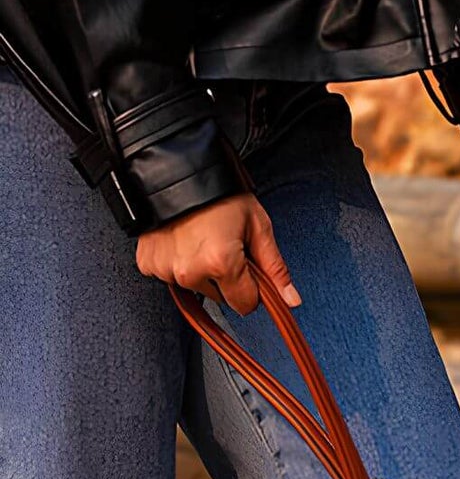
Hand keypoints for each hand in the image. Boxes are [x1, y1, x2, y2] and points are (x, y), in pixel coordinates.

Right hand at [136, 193, 299, 315]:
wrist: (179, 174)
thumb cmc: (221, 196)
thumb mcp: (257, 227)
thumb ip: (274, 267)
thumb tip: (291, 300)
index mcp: (221, 263)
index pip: (245, 305)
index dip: (252, 289)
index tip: (249, 268)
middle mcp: (190, 272)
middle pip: (220, 297)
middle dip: (227, 278)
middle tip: (224, 245)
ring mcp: (165, 269)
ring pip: (195, 287)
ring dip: (201, 271)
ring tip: (201, 240)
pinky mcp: (148, 265)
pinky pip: (171, 276)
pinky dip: (179, 264)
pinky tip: (182, 242)